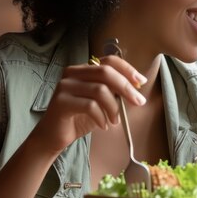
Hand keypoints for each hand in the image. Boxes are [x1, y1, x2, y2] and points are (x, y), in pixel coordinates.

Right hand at [29, 55, 147, 155]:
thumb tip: (136, 89)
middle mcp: (73, 73)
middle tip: (138, 102)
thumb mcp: (102, 102)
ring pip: (99, 90)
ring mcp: (65, 86)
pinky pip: (89, 106)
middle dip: (126, 87)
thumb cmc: (80, 118)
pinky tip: (103, 125)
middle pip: (106, 72)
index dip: (127, 69)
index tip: (141, 82)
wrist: (54, 136)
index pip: (109, 61)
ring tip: (115, 120)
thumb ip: (115, 92)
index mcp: (84, 69)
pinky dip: (101, 117)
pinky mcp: (60, 101)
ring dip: (113, 107)